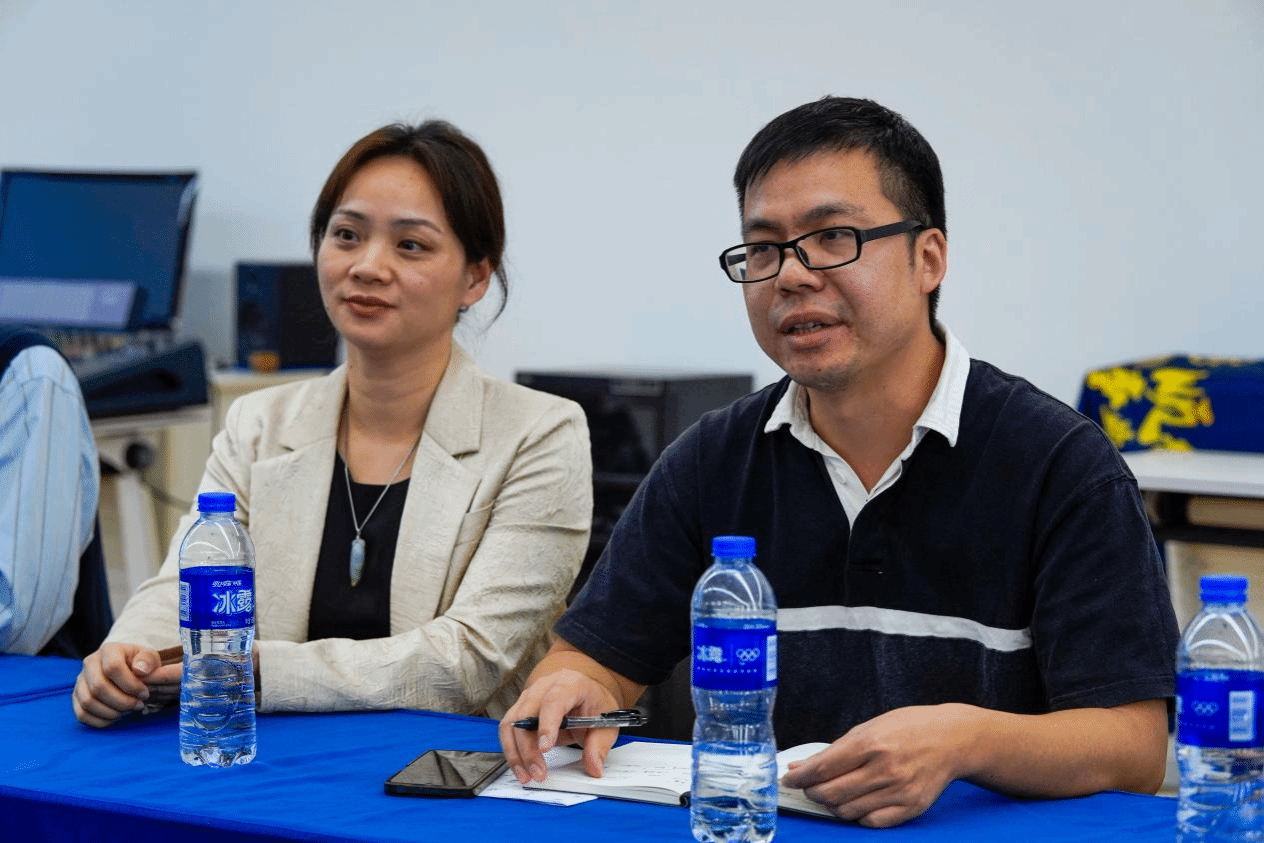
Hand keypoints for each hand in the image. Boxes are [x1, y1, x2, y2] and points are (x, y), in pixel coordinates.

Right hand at [72, 642, 182, 727]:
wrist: (128, 667)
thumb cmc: (140, 664)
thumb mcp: (150, 657)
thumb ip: (149, 660)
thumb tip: (140, 670)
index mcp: (109, 650)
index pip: (113, 667)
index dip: (131, 685)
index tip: (144, 693)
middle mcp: (90, 663)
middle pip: (99, 687)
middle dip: (122, 702)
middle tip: (138, 705)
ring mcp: (80, 680)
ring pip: (88, 702)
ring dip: (112, 712)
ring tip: (127, 711)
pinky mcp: (76, 696)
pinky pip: (81, 714)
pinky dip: (100, 721)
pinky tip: (115, 717)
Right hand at [498, 667, 621, 784]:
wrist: (586, 693)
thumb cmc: (593, 704)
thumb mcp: (606, 723)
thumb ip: (599, 745)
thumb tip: (594, 767)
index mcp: (571, 684)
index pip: (554, 700)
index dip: (547, 724)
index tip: (546, 748)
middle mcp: (545, 686)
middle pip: (527, 714)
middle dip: (529, 747)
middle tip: (538, 773)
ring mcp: (530, 695)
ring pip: (512, 722)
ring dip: (515, 752)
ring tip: (526, 775)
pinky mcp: (520, 708)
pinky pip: (508, 729)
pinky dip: (511, 750)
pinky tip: (520, 768)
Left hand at [780, 704, 972, 827]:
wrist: (951, 739)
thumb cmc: (908, 727)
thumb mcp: (869, 727)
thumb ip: (836, 750)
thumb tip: (802, 766)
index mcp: (870, 743)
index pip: (823, 768)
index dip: (800, 777)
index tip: (789, 779)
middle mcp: (884, 769)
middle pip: (831, 793)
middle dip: (812, 792)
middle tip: (809, 787)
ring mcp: (898, 791)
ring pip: (847, 811)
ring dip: (832, 805)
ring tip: (833, 793)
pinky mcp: (911, 808)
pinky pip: (872, 822)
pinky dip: (857, 816)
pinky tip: (856, 803)